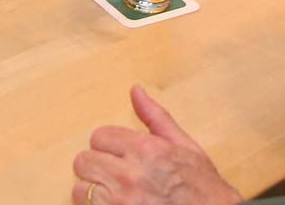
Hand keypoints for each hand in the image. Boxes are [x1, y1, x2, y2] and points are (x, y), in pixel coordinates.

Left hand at [73, 86, 241, 204]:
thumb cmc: (203, 188)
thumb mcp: (185, 146)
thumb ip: (155, 117)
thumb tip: (136, 91)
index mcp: (146, 150)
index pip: (98, 137)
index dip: (108, 146)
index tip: (119, 156)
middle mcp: (130, 175)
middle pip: (84, 161)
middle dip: (97, 167)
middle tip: (114, 176)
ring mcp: (121, 202)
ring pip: (80, 189)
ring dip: (93, 192)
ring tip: (113, 195)